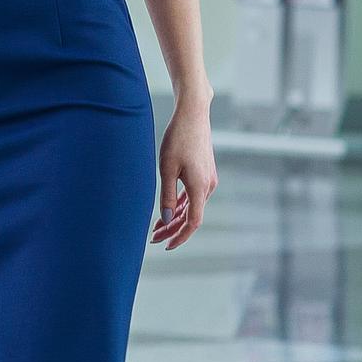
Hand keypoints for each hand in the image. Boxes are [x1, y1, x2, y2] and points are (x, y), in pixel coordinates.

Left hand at [151, 98, 216, 250]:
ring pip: (193, 206)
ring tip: (157, 227)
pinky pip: (193, 196)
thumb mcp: (167, 168)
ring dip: (176, 217)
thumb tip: (166, 219)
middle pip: (192, 216)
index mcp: (200, 187)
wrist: (193, 115)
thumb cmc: (177, 139)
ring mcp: (208, 180)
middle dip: (173, 229)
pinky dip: (181, 205)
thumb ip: (167, 195)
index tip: (165, 246)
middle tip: (153, 238)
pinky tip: (169, 210)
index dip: (180, 236)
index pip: (193, 222)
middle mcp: (208, 186)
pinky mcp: (205, 173)